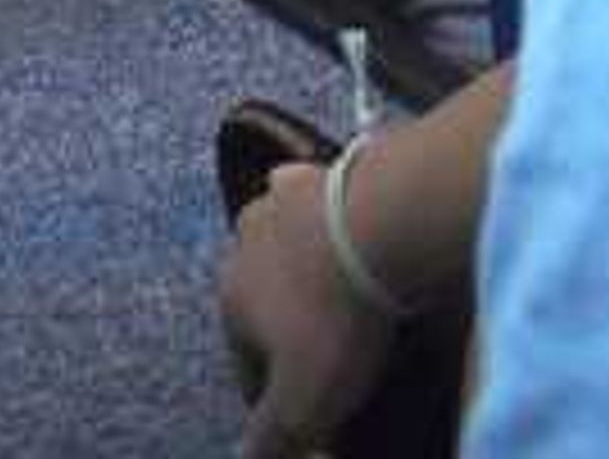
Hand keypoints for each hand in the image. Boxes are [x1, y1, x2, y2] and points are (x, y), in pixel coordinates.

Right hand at [220, 157, 396, 458]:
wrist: (378, 224)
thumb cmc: (337, 320)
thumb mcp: (305, 403)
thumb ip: (272, 439)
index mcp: (230, 298)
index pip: (247, 366)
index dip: (278, 399)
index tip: (313, 419)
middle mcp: (242, 246)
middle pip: (263, 303)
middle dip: (286, 332)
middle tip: (331, 359)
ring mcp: (277, 204)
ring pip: (282, 249)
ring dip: (301, 273)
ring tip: (342, 299)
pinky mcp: (315, 176)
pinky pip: (310, 202)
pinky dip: (321, 220)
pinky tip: (345, 232)